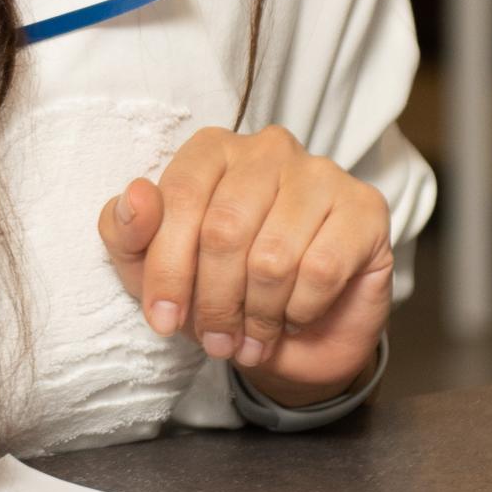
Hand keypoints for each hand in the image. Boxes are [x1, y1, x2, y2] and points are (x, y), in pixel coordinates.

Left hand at [98, 126, 392, 405]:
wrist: (294, 337)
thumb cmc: (217, 288)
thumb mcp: (150, 268)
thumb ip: (127, 232)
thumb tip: (135, 195)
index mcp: (212, 150)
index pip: (179, 197)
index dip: (166, 268)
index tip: (163, 320)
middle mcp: (268, 150)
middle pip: (224, 229)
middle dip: (213, 301)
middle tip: (216, 341)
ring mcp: (321, 174)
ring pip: (273, 256)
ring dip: (256, 315)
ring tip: (253, 337)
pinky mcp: (365, 208)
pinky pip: (321, 269)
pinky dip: (299, 309)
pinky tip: (295, 317)